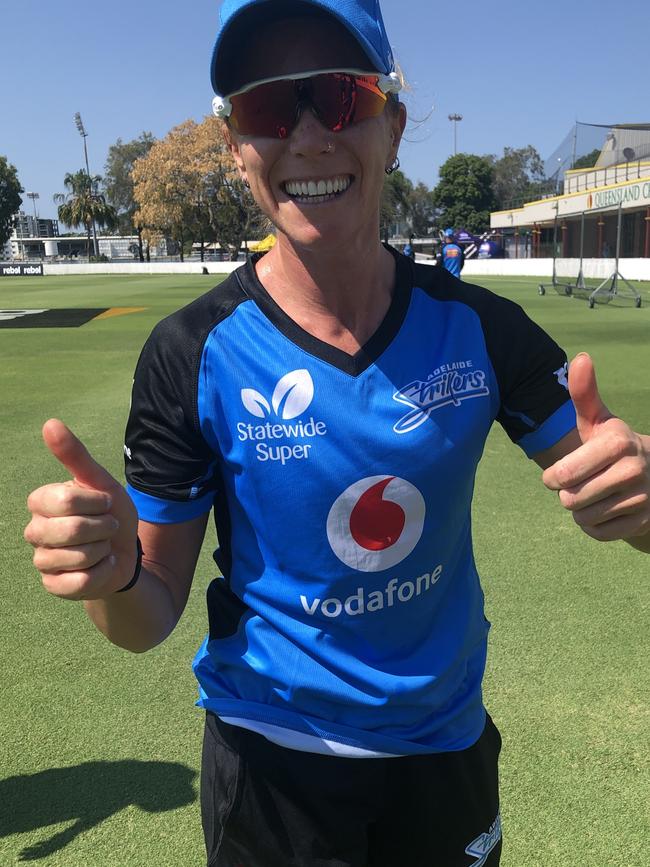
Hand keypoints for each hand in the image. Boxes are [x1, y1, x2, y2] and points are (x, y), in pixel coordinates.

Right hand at [24, 419, 138, 598]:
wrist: (126, 552)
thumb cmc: (110, 514)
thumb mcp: (101, 483)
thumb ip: (75, 456)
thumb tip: (50, 423)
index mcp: (41, 501)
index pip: (67, 500)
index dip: (97, 503)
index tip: (104, 504)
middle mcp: (34, 530)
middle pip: (73, 530)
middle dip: (103, 528)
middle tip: (106, 527)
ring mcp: (41, 560)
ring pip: (79, 557)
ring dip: (104, 550)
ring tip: (102, 546)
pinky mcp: (54, 586)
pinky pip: (80, 581)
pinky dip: (103, 572)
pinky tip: (102, 566)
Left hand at [543, 353, 649, 542]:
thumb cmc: (612, 446)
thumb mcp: (598, 421)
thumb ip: (584, 394)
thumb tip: (580, 358)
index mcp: (619, 442)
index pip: (565, 473)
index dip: (552, 478)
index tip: (557, 475)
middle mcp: (635, 469)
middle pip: (571, 499)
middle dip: (568, 494)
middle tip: (581, 483)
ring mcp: (642, 498)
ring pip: (584, 518)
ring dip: (580, 511)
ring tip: (593, 495)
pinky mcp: (643, 522)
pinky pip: (599, 534)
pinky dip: (594, 527)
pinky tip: (604, 510)